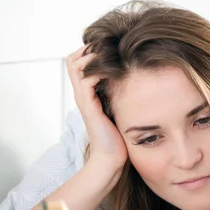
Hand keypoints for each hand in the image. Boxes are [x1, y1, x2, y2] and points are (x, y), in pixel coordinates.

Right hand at [66, 45, 127, 169]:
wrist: (112, 159)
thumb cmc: (119, 137)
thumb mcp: (120, 108)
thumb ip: (120, 93)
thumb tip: (136, 78)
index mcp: (88, 93)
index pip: (78, 61)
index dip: (91, 52)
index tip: (112, 51)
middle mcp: (82, 94)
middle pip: (73, 59)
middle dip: (90, 50)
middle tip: (111, 52)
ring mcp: (84, 99)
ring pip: (76, 64)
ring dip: (94, 56)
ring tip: (114, 58)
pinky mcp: (89, 106)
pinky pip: (86, 79)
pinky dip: (99, 70)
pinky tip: (117, 71)